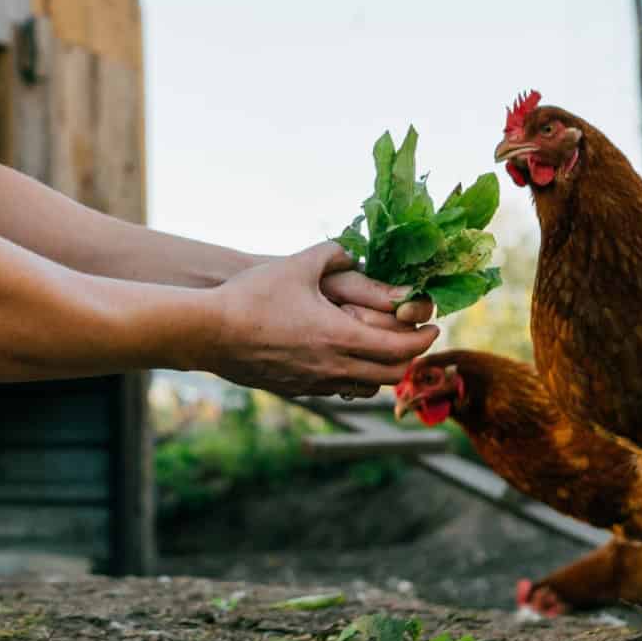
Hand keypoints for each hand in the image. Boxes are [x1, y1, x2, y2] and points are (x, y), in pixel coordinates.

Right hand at [200, 243, 438, 397]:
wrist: (209, 333)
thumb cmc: (252, 297)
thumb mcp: (297, 265)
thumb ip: (332, 253)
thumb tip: (352, 249)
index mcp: (341, 337)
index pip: (401, 348)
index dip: (423, 338)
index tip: (432, 326)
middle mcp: (333, 367)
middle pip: (391, 374)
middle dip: (410, 358)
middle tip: (415, 339)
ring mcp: (314, 383)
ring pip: (366, 387)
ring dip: (383, 370)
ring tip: (384, 350)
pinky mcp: (295, 390)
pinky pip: (338, 390)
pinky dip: (354, 378)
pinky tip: (345, 359)